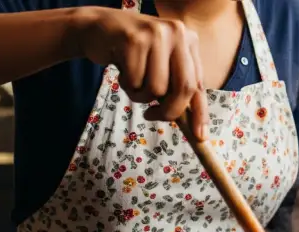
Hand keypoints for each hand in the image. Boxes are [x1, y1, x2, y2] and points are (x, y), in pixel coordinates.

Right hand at [72, 6, 207, 139]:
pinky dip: (126, 85)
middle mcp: (177, 33)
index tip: (200, 136)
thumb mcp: (160, 66)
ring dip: (140, 95)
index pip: (198, 84)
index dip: (199, 113)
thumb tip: (195, 126)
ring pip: (157, 88)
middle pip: (183, 88)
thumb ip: (177, 88)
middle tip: (152, 115)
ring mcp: (156, 34)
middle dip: (168, 111)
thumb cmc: (132, 53)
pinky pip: (135, 81)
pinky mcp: (134, 40)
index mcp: (189, 40)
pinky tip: (121, 70)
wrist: (98, 28)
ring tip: (132, 80)